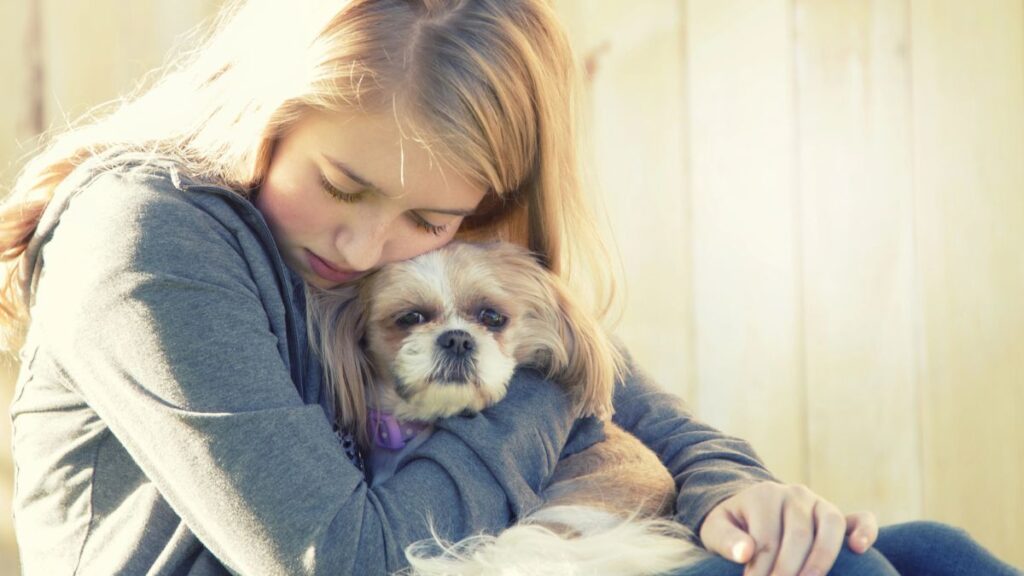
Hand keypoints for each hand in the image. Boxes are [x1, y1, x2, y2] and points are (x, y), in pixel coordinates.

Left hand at [698, 482, 877, 575]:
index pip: (766, 539)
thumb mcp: (717, 529)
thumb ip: (725, 540)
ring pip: (829, 528)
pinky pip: (858, 518)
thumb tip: (744, 552)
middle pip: (798, 537)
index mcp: (763, 495)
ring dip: (820, 562)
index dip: (761, 570)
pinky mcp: (835, 515)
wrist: (747, 511)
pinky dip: (865, 531)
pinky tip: (859, 549)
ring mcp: (818, 502)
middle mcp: (794, 494)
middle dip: (788, 572)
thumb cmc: (733, 526)